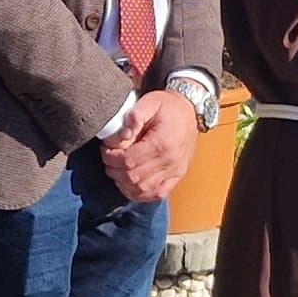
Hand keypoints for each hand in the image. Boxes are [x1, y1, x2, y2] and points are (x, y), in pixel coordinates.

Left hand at [104, 88, 199, 202]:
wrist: (191, 110)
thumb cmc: (168, 106)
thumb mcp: (150, 102)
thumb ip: (134, 117)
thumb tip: (122, 135)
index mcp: (162, 142)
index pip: (128, 161)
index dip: (111, 158)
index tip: (106, 149)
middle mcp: (170, 161)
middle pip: (133, 177)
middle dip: (115, 170)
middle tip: (109, 159)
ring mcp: (175, 171)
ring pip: (142, 189)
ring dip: (124, 183)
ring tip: (118, 169)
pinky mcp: (177, 176)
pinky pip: (157, 194)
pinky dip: (140, 193)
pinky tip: (131, 183)